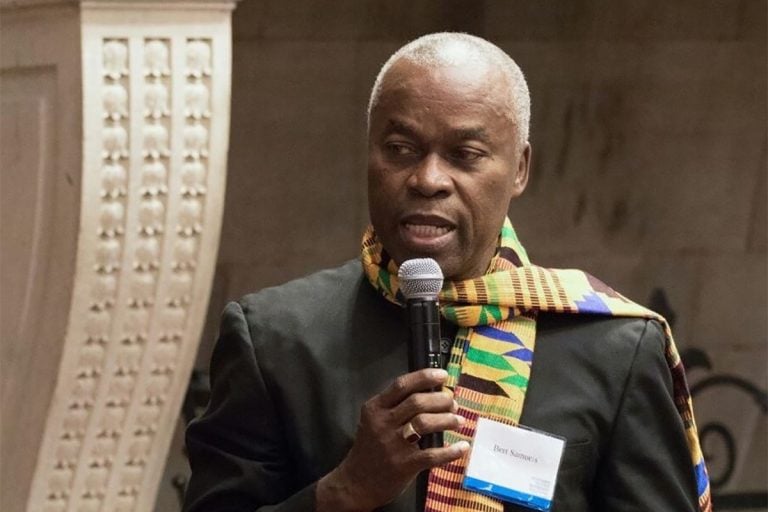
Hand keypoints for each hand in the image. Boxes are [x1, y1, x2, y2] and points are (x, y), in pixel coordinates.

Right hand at [316, 368, 468, 511]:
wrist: (356, 483)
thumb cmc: (370, 448)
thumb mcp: (373, 421)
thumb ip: (395, 406)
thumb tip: (431, 392)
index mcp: (375, 408)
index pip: (401, 385)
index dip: (424, 377)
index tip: (443, 375)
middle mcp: (382, 423)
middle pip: (417, 402)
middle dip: (441, 399)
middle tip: (453, 403)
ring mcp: (392, 444)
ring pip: (425, 423)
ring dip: (447, 419)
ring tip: (458, 420)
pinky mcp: (403, 465)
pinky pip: (432, 454)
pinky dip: (451, 450)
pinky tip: (462, 447)